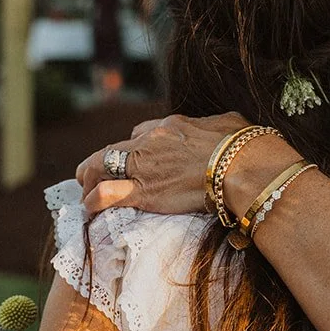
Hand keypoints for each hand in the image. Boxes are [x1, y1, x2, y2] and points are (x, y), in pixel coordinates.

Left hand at [76, 112, 250, 215]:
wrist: (242, 167)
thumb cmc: (245, 146)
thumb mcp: (229, 122)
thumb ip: (216, 125)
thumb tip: (223, 128)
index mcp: (171, 125)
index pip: (142, 132)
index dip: (135, 146)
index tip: (135, 158)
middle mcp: (152, 141)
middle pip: (115, 148)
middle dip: (102, 161)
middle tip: (93, 173)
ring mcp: (145, 166)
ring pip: (102, 166)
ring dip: (90, 178)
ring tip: (84, 191)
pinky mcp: (145, 192)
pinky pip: (108, 194)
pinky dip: (94, 200)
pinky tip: (89, 207)